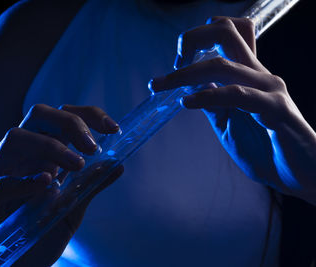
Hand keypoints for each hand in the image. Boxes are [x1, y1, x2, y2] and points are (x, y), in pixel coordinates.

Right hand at [0, 104, 123, 265]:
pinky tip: (44, 183)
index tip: (113, 128)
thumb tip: (119, 165)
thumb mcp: (70, 210)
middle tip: (92, 147)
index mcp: (41, 156)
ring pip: (16, 138)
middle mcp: (19, 157)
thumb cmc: (36, 237)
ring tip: (76, 165)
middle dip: (69, 122)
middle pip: (38, 115)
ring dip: (50, 146)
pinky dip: (21, 181)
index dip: (87, 115)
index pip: (60, 118)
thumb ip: (89, 187)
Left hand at [150, 17, 315, 202]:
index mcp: (248, 76)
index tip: (176, 64)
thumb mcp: (229, 126)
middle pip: (225, 32)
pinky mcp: (275, 109)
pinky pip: (237, 94)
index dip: (198, 39)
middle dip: (190, 40)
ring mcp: (268, 89)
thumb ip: (214, 105)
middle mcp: (259, 75)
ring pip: (224, 64)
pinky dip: (207, 95)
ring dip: (185, 74)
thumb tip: (192, 89)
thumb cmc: (267, 150)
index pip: (228, 34)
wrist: (301, 176)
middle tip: (170, 69)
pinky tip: (187, 103)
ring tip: (161, 86)